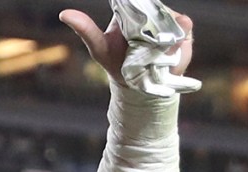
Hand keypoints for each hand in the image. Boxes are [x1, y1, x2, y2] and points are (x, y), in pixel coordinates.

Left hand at [60, 0, 197, 96]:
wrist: (141, 86)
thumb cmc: (117, 63)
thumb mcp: (99, 47)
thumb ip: (85, 29)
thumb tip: (64, 13)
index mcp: (130, 10)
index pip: (134, 0)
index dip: (136, 2)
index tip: (129, 25)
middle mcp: (151, 11)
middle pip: (153, 6)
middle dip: (149, 17)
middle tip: (138, 36)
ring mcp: (168, 20)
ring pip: (169, 17)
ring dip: (162, 31)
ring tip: (150, 51)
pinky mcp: (183, 33)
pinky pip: (183, 28)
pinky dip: (177, 37)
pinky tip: (166, 49)